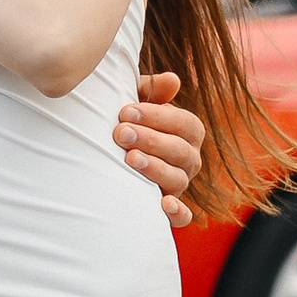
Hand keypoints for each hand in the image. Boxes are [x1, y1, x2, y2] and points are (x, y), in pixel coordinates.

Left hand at [115, 70, 204, 224]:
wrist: (108, 155)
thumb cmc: (126, 122)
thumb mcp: (136, 102)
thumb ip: (150, 90)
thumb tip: (172, 80)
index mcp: (187, 132)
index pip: (184, 123)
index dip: (157, 117)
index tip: (126, 111)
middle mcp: (189, 158)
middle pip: (181, 151)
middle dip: (150, 140)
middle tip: (121, 133)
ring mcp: (180, 183)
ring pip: (178, 179)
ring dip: (155, 169)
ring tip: (130, 159)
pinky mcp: (169, 208)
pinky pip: (183, 216)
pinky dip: (177, 212)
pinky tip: (163, 204)